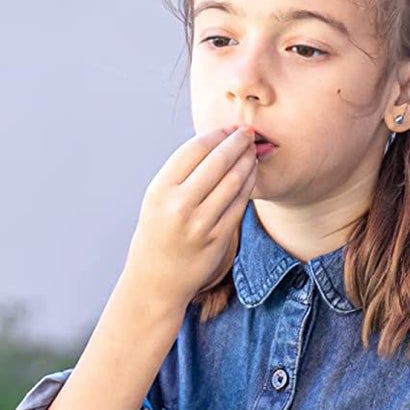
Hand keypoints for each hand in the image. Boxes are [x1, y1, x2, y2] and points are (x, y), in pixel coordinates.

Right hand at [121, 127, 257, 309]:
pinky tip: (251, 175)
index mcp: (161, 190)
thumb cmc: (158, 233)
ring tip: (252, 151)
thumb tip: (216, 141)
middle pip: (218, 162)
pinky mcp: (218, 239)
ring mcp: (201, 224)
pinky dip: (248, 185)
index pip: (195, 149)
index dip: (217, 135)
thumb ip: (182, 173)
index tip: (229, 129)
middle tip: (248, 133)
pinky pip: (239, 205)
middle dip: (237, 142)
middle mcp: (180, 206)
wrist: (156, 280)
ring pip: (233, 182)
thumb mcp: (158, 199)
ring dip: (247, 162)